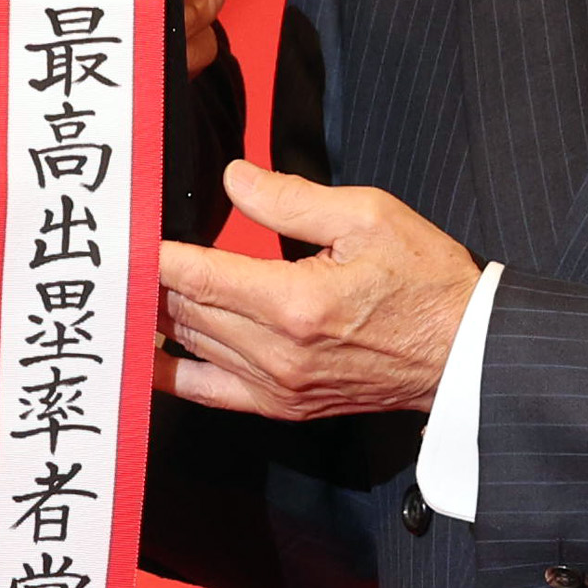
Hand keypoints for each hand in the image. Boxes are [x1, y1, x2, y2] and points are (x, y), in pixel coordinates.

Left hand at [155, 163, 479, 417]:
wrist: (464, 351)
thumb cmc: (423, 280)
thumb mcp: (367, 216)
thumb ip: (289, 200)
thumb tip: (233, 180)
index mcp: (295, 302)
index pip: (196, 274)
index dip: (152, 252)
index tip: (127, 230)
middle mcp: (278, 352)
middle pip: (184, 309)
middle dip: (150, 278)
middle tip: (123, 250)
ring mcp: (277, 387)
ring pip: (189, 343)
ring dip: (157, 314)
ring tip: (129, 285)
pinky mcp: (282, 407)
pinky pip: (205, 391)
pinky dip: (170, 368)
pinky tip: (146, 347)